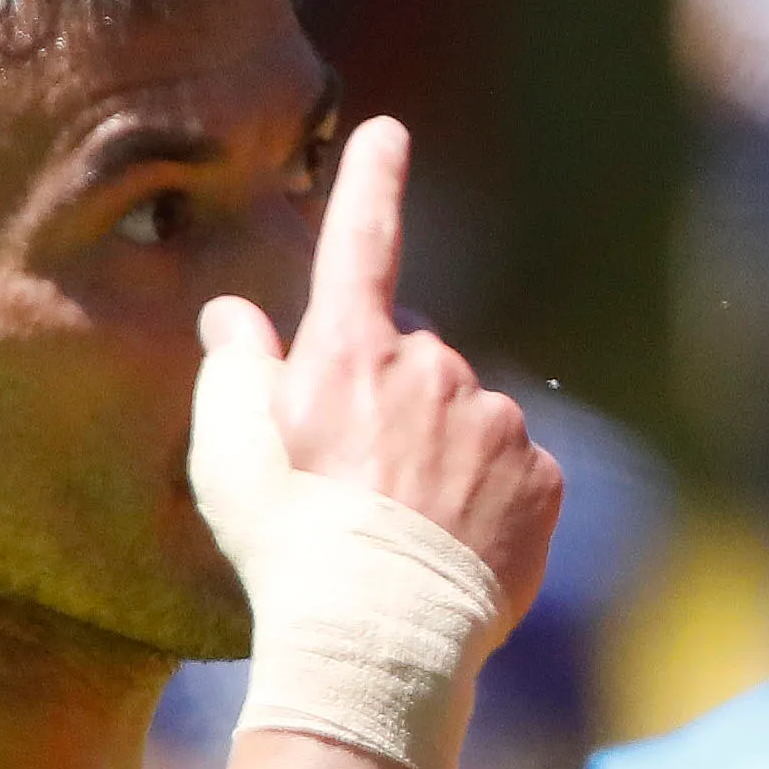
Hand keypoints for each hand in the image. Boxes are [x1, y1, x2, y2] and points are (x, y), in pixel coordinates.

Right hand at [197, 116, 558, 768]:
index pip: (360, 241)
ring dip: (442, 456)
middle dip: (392, 401)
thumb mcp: (227, 452)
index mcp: (351, 349)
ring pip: (467, 421)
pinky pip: (514, 473)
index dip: (373, 181)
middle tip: (355, 483)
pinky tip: (451, 547)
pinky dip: (488, 501)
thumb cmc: (287, 545)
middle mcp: (433, 366)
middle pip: (413, 361)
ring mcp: (495, 421)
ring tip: (403, 530)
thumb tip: (236, 317)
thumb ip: (233, 368)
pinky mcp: (542, 478)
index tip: (389, 132)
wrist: (376, 635)